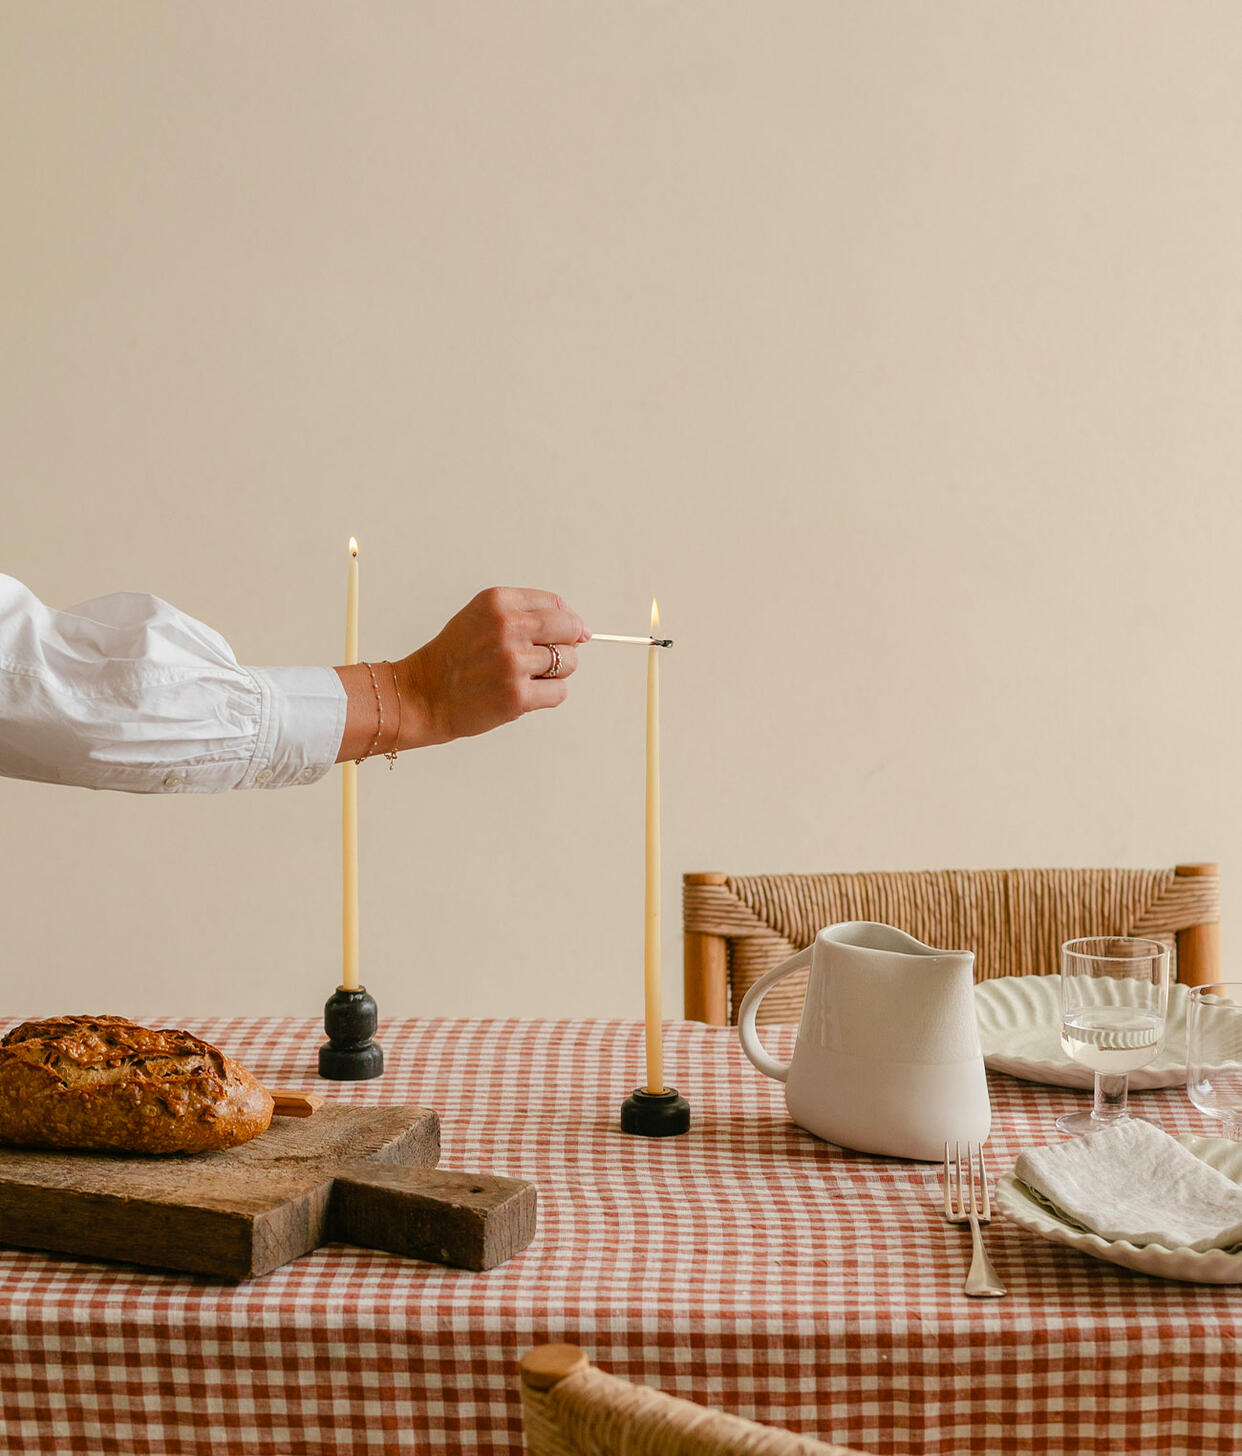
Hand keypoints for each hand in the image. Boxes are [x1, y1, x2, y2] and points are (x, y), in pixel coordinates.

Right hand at [395, 587, 589, 747]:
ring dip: (554, 673)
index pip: (557, 604)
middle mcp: (507, 627)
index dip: (563, 623)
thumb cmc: (455, 657)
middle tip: (540, 659)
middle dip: (564, 645)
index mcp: (498, 602)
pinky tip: (523, 693)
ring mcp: (513, 662)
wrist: (423, 694)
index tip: (558, 636)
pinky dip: (547, 696)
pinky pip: (560, 692)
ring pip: (569, 662)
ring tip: (524, 676)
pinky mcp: (517, 696)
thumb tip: (583, 630)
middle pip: (570, 630)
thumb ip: (528, 615)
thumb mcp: (483, 616)